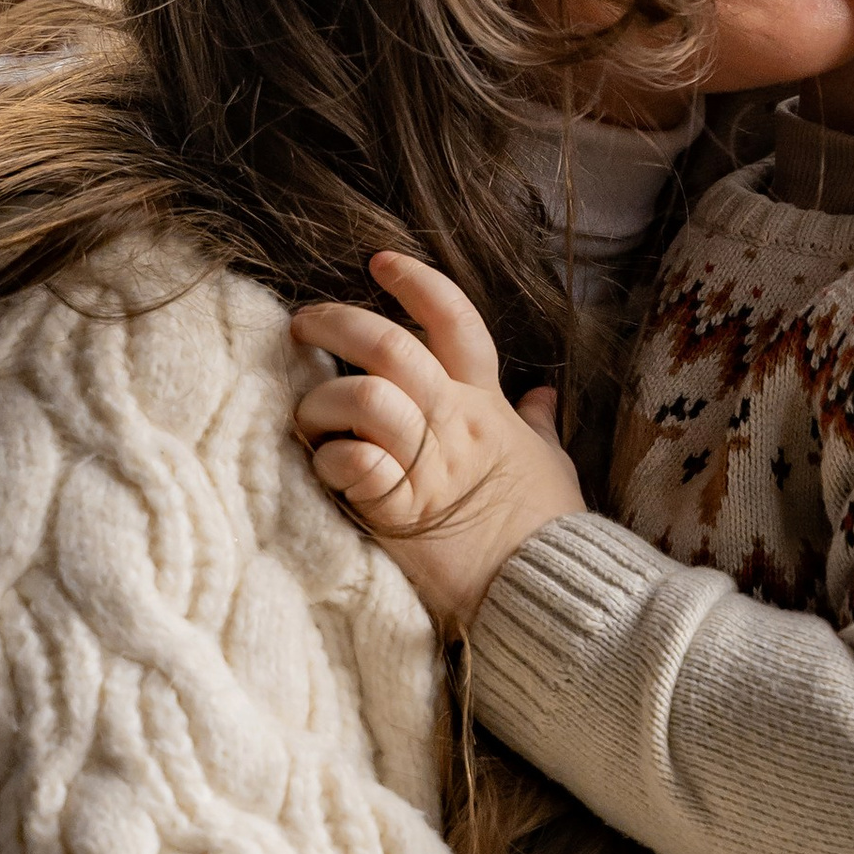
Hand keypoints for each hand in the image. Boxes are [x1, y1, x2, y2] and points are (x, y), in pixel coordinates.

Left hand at [290, 251, 581, 632]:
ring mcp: (427, 465)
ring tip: (308, 418)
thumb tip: (543, 395)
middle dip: (336, 322)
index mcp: (486, 404)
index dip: (417, 281)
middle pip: (391, 345)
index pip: (455, 320)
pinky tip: (331, 468)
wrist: (547, 592)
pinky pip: (356, 466)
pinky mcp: (400, 513)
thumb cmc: (546, 528)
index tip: (379, 261)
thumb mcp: (550, 464)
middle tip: (303, 324)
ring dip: (321, 403)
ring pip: (364, 397)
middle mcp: (455, 423)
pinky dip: (334, 461)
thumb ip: (540, 425)